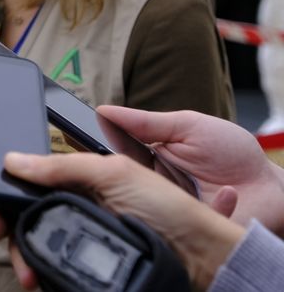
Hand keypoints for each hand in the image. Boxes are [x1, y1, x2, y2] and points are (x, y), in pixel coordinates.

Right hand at [0, 152, 245, 290]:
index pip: (30, 180)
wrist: (205, 258)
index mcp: (82, 180)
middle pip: (24, 214)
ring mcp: (84, 239)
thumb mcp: (116, 173)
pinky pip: (55, 269)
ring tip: (25, 270)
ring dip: (20, 254)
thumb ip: (63, 165)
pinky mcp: (90, 267)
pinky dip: (42, 274)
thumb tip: (13, 160)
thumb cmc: (170, 209)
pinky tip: (37, 277)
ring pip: (34, 246)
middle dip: (1, 223)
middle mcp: (78, 209)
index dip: (4, 189)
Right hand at [96, 106, 283, 231]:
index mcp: (148, 162)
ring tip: (190, 182)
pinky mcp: (193, 232)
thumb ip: (146, 122)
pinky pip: (190, 226)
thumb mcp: (188, 127)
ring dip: (167, 195)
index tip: (77, 138)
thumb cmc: (233, 154)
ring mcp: (171, 213)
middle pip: (123, 186)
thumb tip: (104, 110)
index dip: (94, 150)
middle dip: (126, 176)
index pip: (112, 157)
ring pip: (150, 209)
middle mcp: (153, 189)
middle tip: (142, 166)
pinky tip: (229, 193)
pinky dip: (215, 206)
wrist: (273, 189)